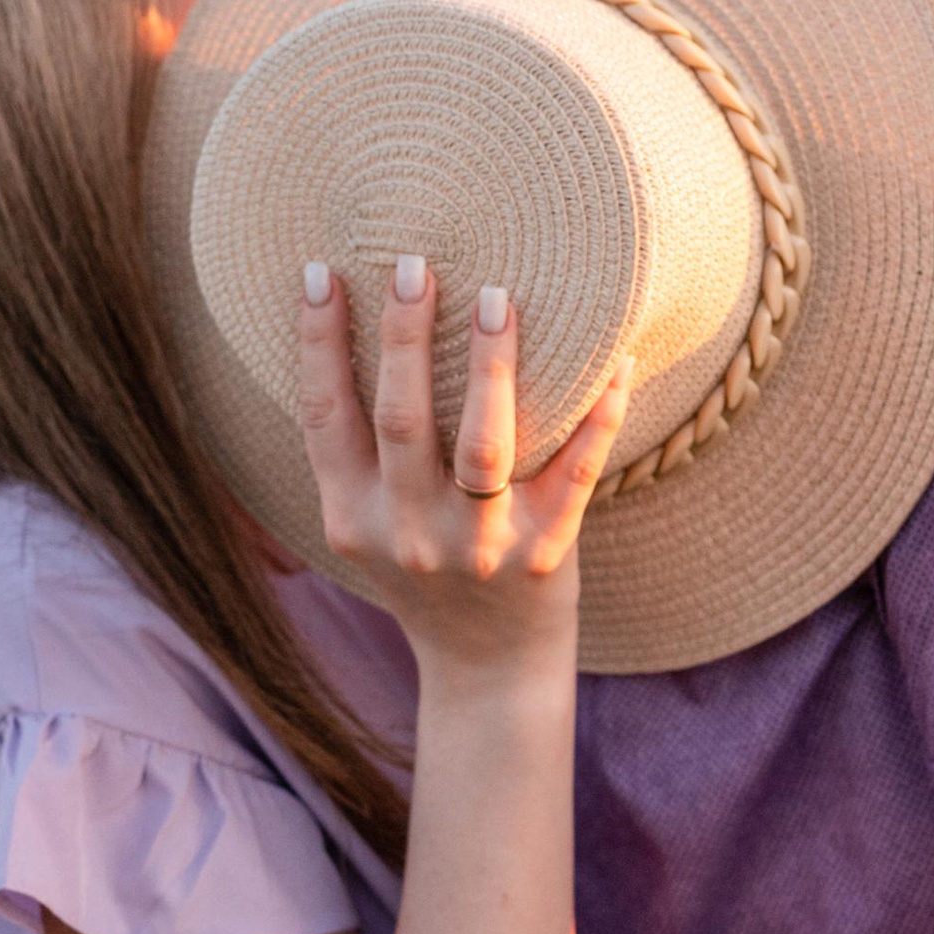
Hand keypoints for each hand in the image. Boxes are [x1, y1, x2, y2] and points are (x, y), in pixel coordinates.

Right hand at [298, 259, 629, 672]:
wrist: (487, 670)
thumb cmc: (425, 577)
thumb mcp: (368, 526)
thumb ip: (360, 456)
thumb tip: (355, 328)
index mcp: (353, 517)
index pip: (324, 417)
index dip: (316, 343)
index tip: (320, 272)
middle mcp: (408, 533)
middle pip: (400, 418)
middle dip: (405, 336)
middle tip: (414, 263)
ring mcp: (479, 545)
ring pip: (483, 445)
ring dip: (490, 367)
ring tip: (498, 299)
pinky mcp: (545, 554)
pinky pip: (576, 473)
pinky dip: (599, 416)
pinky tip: (617, 361)